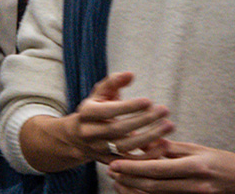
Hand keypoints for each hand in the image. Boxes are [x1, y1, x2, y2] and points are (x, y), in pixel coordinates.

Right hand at [28, 72, 172, 169]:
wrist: (78, 137)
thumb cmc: (96, 110)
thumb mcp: (100, 94)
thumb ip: (114, 82)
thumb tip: (130, 74)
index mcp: (85, 114)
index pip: (107, 111)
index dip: (128, 107)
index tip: (149, 101)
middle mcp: (89, 133)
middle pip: (117, 129)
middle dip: (143, 120)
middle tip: (164, 110)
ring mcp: (98, 149)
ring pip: (125, 146)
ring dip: (150, 137)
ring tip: (169, 125)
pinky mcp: (110, 162)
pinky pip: (130, 162)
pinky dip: (148, 156)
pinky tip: (164, 145)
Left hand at [109, 141, 234, 192]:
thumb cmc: (220, 162)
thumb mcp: (197, 150)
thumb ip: (170, 149)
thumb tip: (143, 144)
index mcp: (195, 167)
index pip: (158, 169)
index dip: (134, 168)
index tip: (115, 163)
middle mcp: (194, 184)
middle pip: (154, 186)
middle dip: (129, 179)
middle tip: (111, 170)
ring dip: (133, 189)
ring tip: (118, 180)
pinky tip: (133, 188)